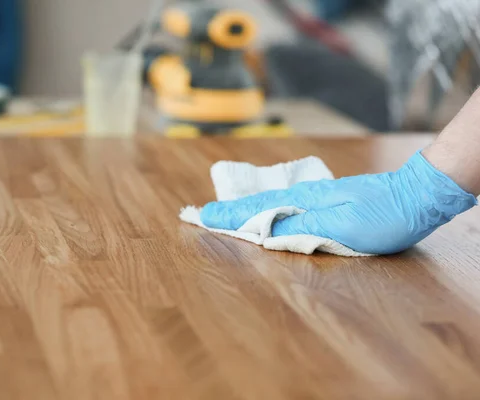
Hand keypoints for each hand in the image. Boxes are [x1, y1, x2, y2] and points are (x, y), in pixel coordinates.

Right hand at [200, 152, 476, 254]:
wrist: (415, 195)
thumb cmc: (381, 214)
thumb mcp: (341, 225)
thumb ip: (301, 227)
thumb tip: (263, 231)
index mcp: (301, 203)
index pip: (255, 211)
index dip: (227, 217)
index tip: (198, 217)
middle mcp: (302, 198)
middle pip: (255, 204)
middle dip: (226, 211)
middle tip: (198, 214)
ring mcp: (313, 199)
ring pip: (267, 204)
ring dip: (241, 211)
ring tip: (221, 214)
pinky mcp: (324, 203)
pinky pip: (282, 206)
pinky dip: (263, 211)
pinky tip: (262, 213)